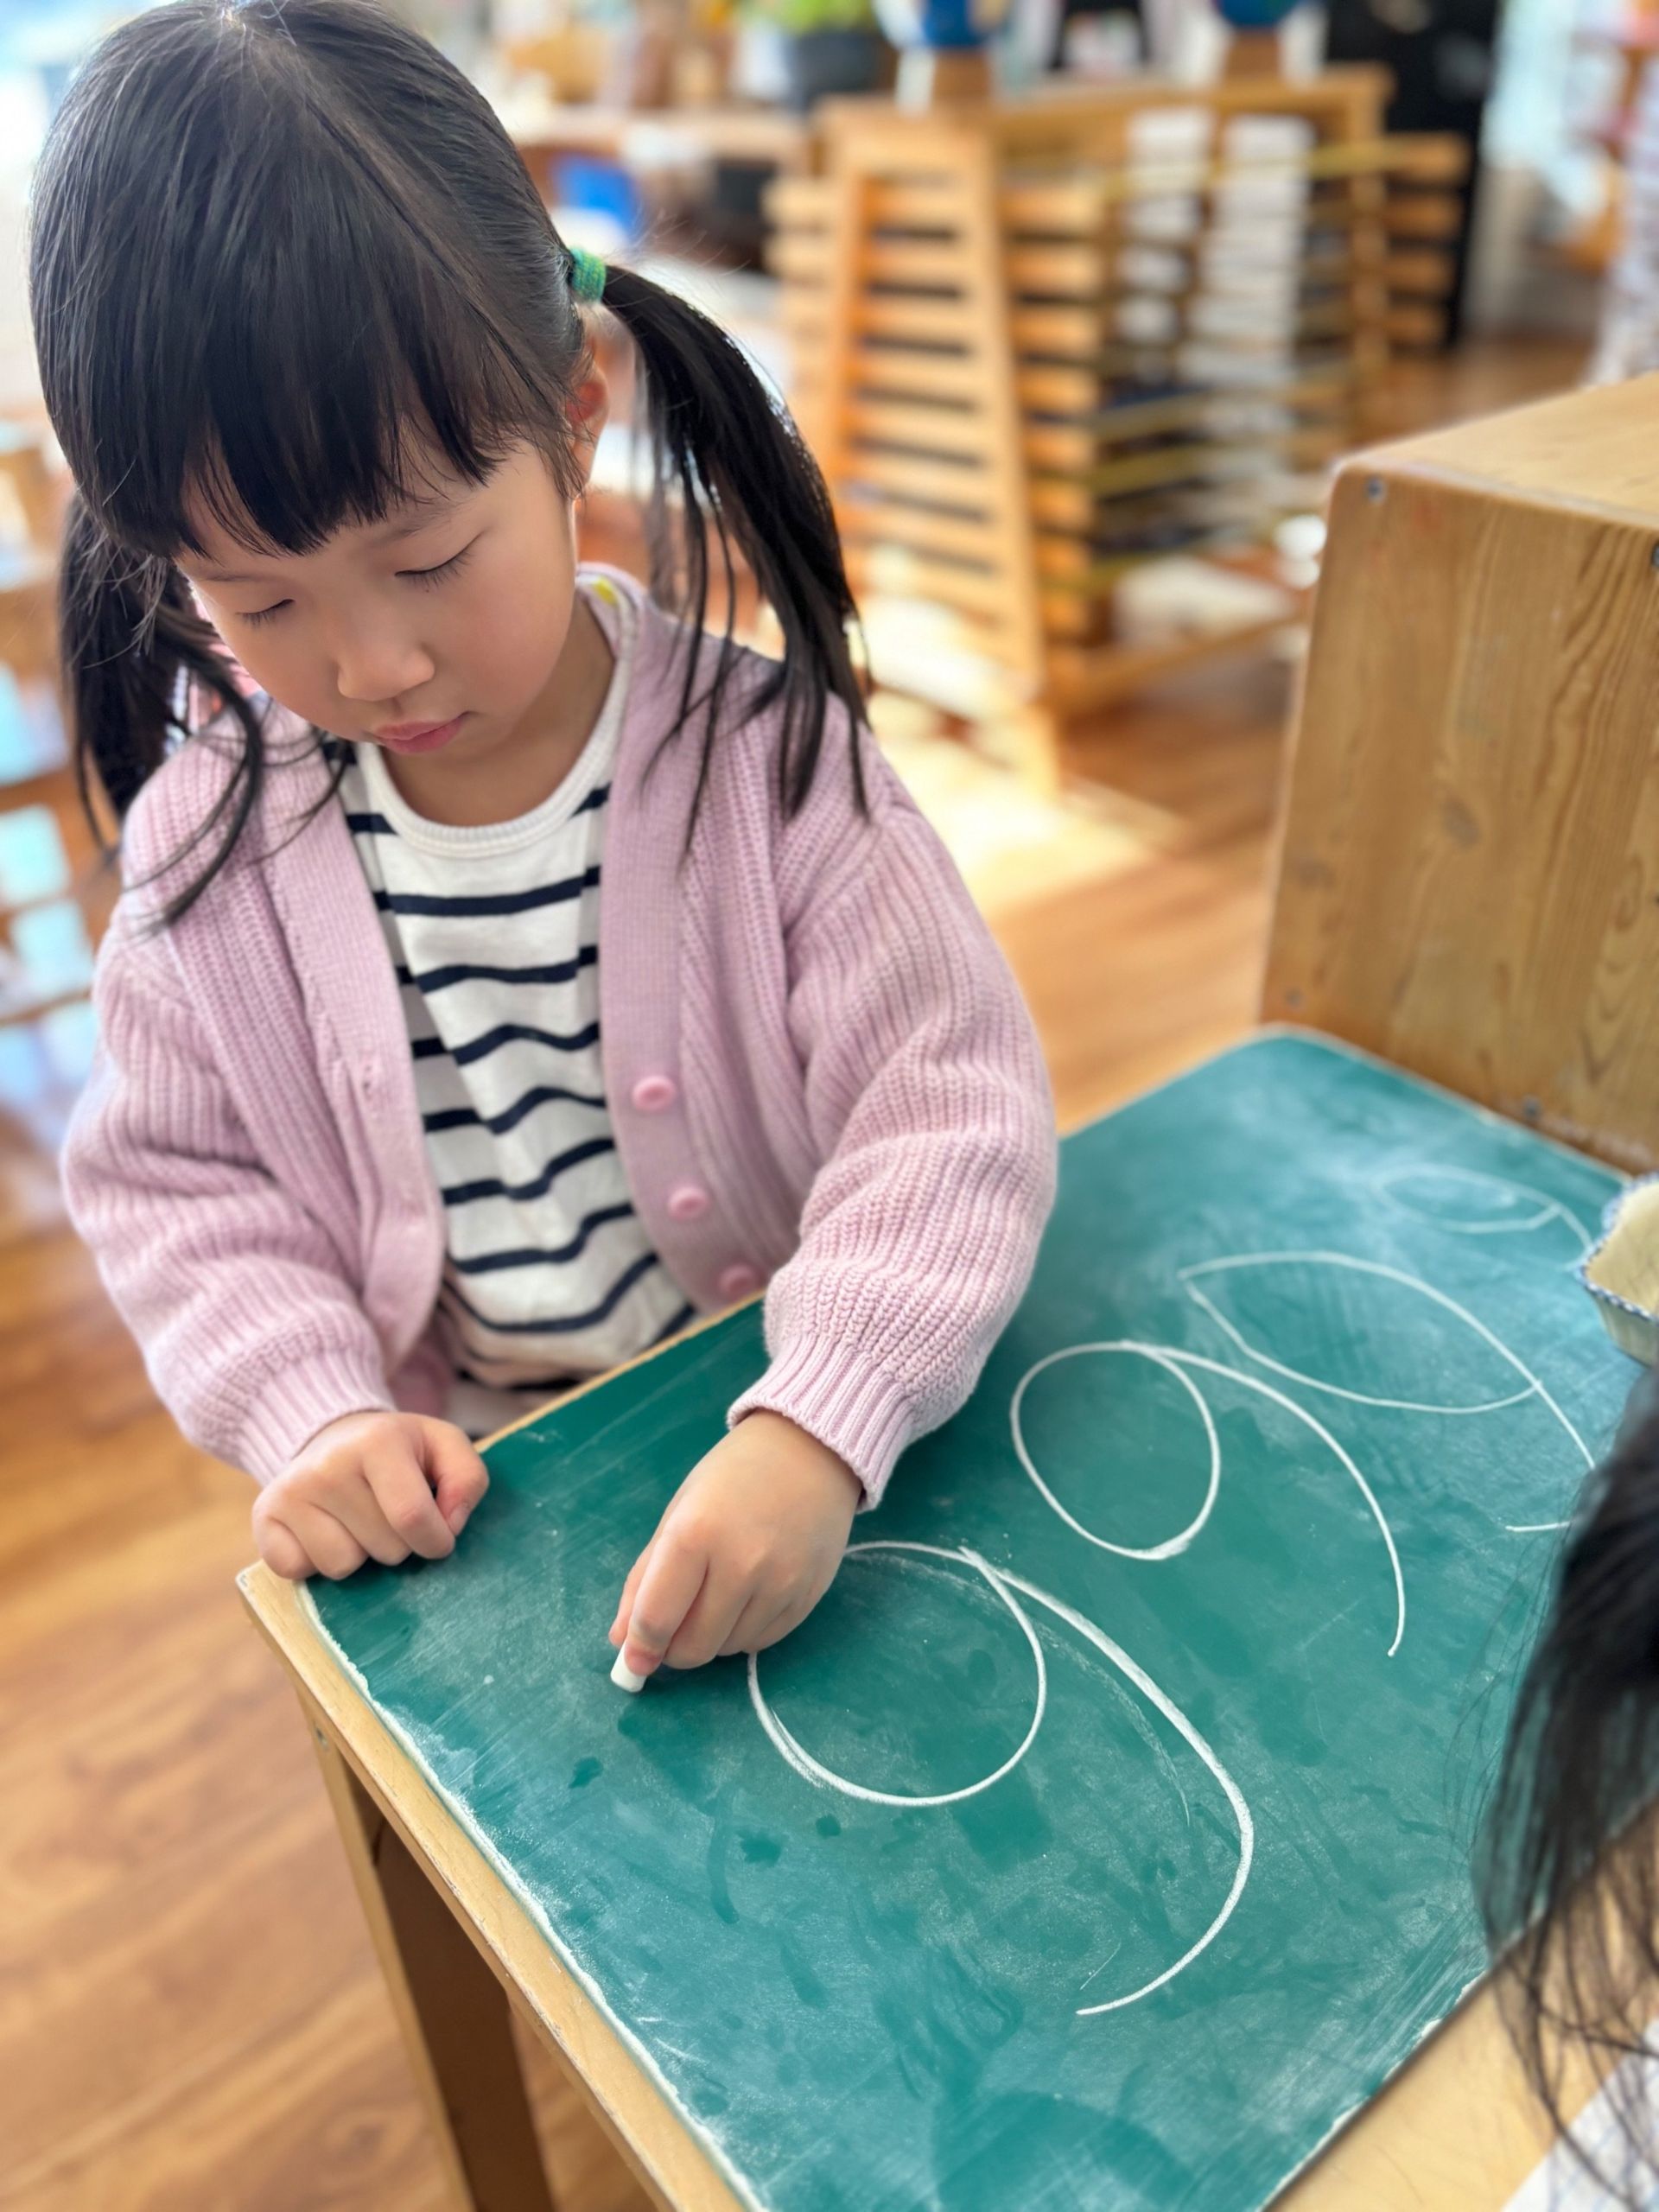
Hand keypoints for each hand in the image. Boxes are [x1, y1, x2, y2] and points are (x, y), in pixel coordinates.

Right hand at [252, 1410, 488, 1581]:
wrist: (332, 1436)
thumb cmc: (399, 1451)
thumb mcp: (445, 1447)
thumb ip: (467, 1480)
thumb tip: (449, 1526)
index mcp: (377, 1441)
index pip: (414, 1518)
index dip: (436, 1541)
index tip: (438, 1536)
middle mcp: (327, 1465)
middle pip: (384, 1549)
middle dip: (399, 1545)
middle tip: (387, 1513)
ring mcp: (290, 1491)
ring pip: (342, 1567)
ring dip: (359, 1555)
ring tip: (356, 1520)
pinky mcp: (263, 1516)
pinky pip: (299, 1571)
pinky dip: (317, 1563)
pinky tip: (324, 1531)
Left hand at [609, 1412, 861, 1677]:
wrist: (809, 1451)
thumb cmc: (732, 1477)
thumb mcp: (677, 1514)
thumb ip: (645, 1579)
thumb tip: (622, 1641)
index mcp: (696, 1534)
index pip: (657, 1618)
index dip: (639, 1648)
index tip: (633, 1659)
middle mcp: (741, 1564)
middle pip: (694, 1648)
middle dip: (673, 1650)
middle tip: (673, 1628)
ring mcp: (780, 1584)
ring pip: (728, 1649)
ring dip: (711, 1637)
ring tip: (717, 1594)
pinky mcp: (807, 1597)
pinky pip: (762, 1642)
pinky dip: (744, 1631)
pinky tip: (747, 1596)